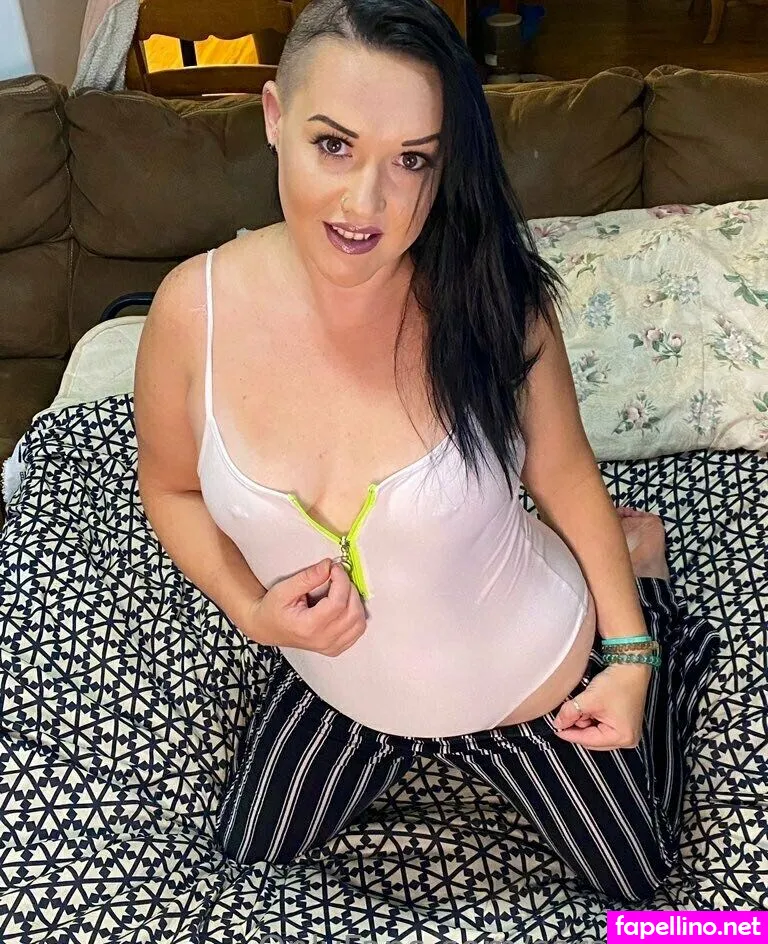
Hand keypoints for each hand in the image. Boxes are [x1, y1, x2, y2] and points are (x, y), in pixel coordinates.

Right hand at [243, 558, 367, 655]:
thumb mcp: (284, 589)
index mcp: (308, 627)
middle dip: (349, 589)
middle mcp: (322, 640)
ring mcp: (330, 647)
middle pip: (352, 613)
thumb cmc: (272, 610)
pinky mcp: (335, 648)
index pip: (337, 604)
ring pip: (359, 623)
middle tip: (337, 576)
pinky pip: (357, 631)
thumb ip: (308, 577)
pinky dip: (356, 615)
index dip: (341, 581)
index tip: (335, 568)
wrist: (267, 628)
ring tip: (341, 590)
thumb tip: (328, 565)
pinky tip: (344, 605)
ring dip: (356, 602)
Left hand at [552, 663, 651, 749]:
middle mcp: (627, 739)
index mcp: (622, 737)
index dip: (569, 734)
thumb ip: (571, 712)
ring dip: (585, 721)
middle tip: (568, 713)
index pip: (588, 740)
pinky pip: (602, 726)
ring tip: (584, 704)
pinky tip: (591, 706)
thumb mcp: (590, 698)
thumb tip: (558, 722)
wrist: (632, 666)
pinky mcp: (624, 723)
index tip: (556, 728)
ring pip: (595, 732)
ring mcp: (626, 731)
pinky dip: (592, 717)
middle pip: (592, 739)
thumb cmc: (619, 682)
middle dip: (578, 726)